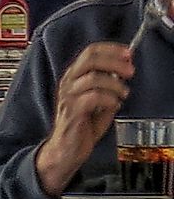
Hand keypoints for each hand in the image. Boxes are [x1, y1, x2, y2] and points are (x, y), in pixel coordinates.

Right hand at [38, 42, 135, 195]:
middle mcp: (68, 82)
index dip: (110, 50)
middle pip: (90, 60)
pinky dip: (109, 100)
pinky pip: (94, 97)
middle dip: (114, 62)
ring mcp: (68, 96)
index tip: (127, 53)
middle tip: (130, 71)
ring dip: (115, 85)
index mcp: (74, 77)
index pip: (89, 52)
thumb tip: (122, 73)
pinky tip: (114, 106)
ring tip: (123, 94)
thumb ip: (108, 86)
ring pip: (93, 78)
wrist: (67, 148)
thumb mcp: (98, 100)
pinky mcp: (72, 110)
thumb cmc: (82, 125)